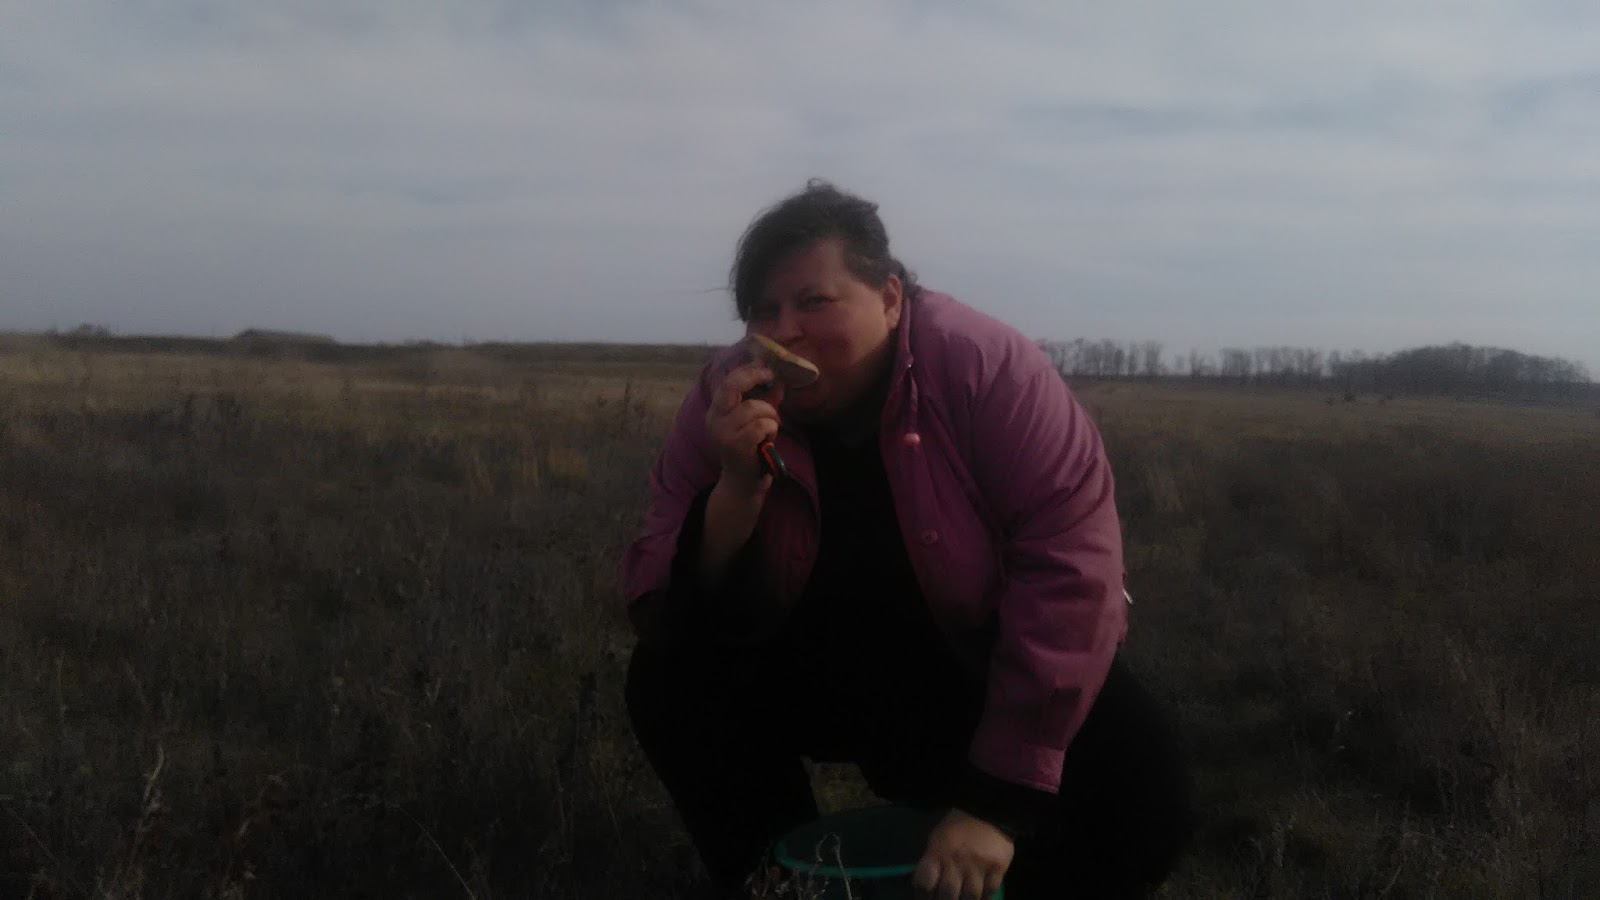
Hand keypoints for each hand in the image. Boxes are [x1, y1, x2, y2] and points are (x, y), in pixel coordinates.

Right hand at [705, 359, 785, 494]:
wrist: (743, 483)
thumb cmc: (750, 449)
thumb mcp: (755, 421)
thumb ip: (765, 401)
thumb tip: (779, 381)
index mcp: (715, 411)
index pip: (727, 382)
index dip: (747, 371)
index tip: (766, 368)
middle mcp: (714, 420)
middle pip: (733, 387)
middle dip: (754, 377)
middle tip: (770, 377)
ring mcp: (723, 433)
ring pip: (755, 407)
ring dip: (771, 415)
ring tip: (771, 427)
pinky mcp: (736, 446)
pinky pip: (761, 425)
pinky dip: (771, 428)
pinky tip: (768, 438)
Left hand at [913, 808, 1012, 899]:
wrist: (987, 810)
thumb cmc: (957, 826)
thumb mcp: (937, 838)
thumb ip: (932, 861)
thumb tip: (927, 885)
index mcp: (937, 853)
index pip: (924, 883)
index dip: (923, 896)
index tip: (927, 898)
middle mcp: (956, 862)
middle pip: (947, 895)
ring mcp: (978, 866)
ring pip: (970, 897)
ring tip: (963, 899)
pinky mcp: (997, 868)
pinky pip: (990, 891)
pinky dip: (984, 898)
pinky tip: (980, 897)